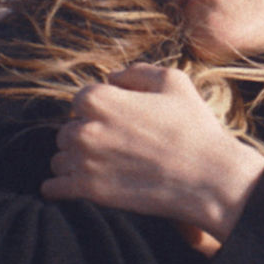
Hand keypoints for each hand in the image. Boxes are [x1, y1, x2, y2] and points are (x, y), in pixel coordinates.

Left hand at [46, 65, 263, 240]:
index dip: (100, 111)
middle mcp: (85, 128)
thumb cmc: (194, 127)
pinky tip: (70, 187)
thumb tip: (111, 77)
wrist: (209, 178)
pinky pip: (54, 188)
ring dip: (75, 161)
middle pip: (68, 131)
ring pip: (61, 158)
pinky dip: (58, 187)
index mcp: (99, 98)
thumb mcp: (174, 81)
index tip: (118, 122)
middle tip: (114, 147)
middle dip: (87, 136)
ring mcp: (84, 161)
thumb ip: (136, 72)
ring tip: (103, 167)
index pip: (81, 101)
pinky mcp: (87, 191)